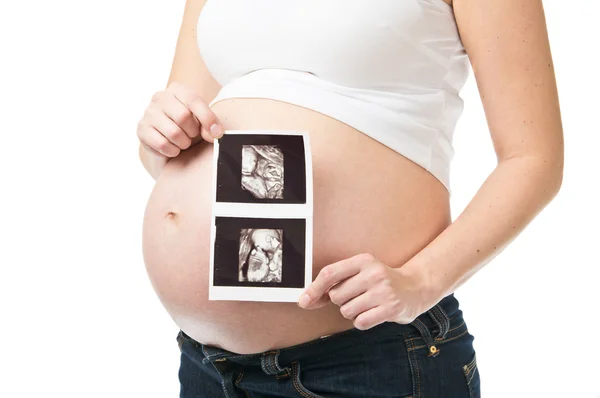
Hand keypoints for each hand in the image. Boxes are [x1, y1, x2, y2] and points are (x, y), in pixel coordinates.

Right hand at [137, 81, 222, 158]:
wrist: (167, 137)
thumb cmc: (189, 125)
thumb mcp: (202, 120)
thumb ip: (210, 124)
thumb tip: (215, 134)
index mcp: (177, 90)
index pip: (194, 100)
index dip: (208, 118)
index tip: (218, 134)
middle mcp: (160, 97)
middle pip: (183, 117)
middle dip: (193, 132)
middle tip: (193, 136)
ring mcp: (148, 113)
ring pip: (173, 133)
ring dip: (183, 143)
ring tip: (183, 142)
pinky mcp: (141, 129)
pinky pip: (162, 144)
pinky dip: (172, 151)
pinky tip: (173, 148)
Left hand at [297, 253, 437, 329]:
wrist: (415, 288)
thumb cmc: (379, 282)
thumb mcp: (359, 274)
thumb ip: (333, 285)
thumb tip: (306, 300)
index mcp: (363, 260)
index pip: (330, 273)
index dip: (314, 288)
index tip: (304, 301)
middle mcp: (374, 273)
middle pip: (336, 296)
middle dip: (341, 301)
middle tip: (357, 296)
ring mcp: (383, 291)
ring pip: (347, 310)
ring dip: (352, 312)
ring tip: (367, 304)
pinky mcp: (390, 309)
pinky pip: (360, 322)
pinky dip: (362, 322)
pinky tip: (373, 313)